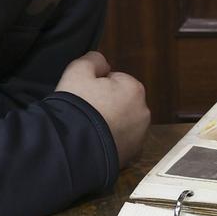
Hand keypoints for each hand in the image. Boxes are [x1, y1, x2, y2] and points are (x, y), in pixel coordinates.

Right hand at [56, 51, 149, 165]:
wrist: (73, 149)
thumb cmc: (77, 108)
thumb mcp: (77, 71)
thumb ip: (94, 59)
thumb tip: (103, 64)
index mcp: (134, 89)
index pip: (115, 80)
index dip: (96, 86)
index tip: (85, 96)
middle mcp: (143, 113)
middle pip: (121, 102)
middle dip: (106, 105)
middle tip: (86, 112)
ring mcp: (139, 136)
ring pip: (122, 123)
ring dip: (110, 124)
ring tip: (90, 128)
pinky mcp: (132, 156)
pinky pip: (120, 142)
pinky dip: (110, 141)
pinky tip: (95, 141)